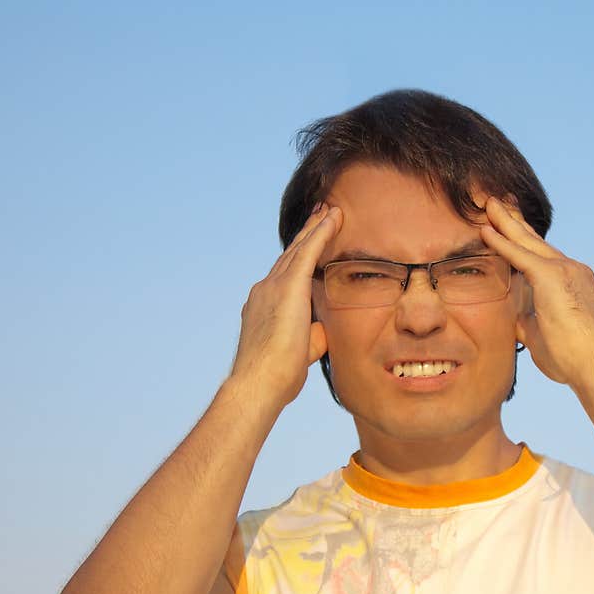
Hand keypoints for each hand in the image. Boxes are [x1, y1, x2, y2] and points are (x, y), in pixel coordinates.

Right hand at [229, 203, 342, 408]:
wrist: (259, 383)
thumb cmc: (276, 379)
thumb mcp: (298, 353)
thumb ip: (310, 338)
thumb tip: (320, 330)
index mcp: (265, 306)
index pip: (286, 275)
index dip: (299, 256)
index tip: (310, 241)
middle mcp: (265, 290)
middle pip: (291, 255)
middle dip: (307, 234)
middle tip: (321, 213)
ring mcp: (273, 287)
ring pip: (299, 249)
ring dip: (317, 228)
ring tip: (331, 210)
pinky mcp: (287, 288)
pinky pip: (308, 253)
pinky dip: (321, 233)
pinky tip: (333, 218)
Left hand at [479, 196, 593, 385]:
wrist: (592, 364)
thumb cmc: (571, 359)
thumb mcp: (542, 337)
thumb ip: (529, 322)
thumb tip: (516, 319)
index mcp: (571, 282)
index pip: (542, 257)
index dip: (523, 242)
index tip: (510, 228)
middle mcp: (571, 269)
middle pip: (535, 240)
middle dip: (514, 222)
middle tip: (496, 203)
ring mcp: (564, 269)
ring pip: (527, 241)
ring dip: (505, 222)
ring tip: (487, 205)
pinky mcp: (552, 276)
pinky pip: (520, 255)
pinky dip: (501, 242)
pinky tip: (485, 231)